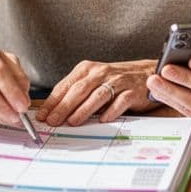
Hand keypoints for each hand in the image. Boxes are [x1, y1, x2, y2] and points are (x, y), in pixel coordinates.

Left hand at [37, 58, 159, 125]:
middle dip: (64, 106)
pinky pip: (120, 101)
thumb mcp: (93, 80)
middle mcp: (101, 73)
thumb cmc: (116, 80)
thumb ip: (76, 93)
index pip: (66, 85)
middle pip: (79, 90)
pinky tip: (103, 120)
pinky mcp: (132, 91)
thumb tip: (54, 112)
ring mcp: (117, 82)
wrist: (147, 73)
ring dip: (83, 110)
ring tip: (73, 122)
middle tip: (53, 121)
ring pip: (97, 95)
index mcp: (87, 69)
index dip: (53, 101)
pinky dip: (111, 111)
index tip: (42, 115)